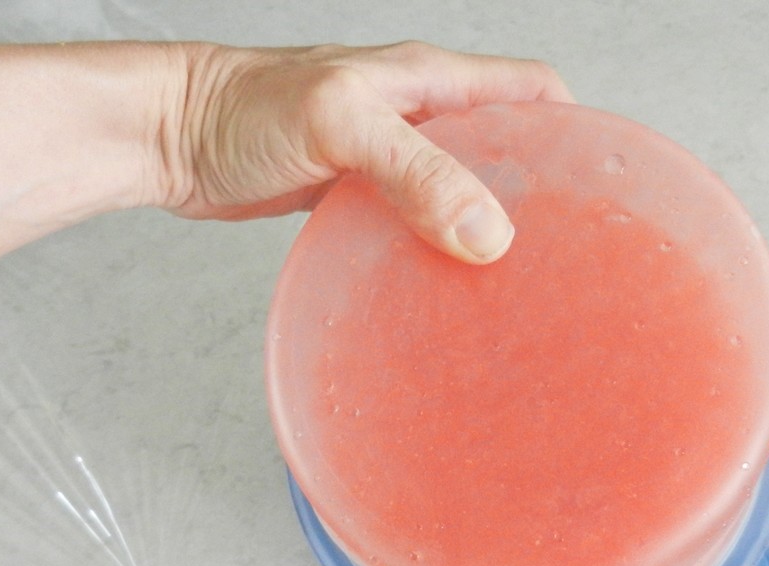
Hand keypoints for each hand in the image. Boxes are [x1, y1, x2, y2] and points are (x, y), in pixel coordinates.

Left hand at [160, 42, 572, 262]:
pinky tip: (437, 284)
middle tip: (558, 251)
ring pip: (459, 189)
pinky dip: (432, 248)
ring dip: (483, 228)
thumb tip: (489, 233)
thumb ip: (416, 173)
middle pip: (503, 147)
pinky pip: (413, 221)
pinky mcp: (356, 194)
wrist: (174, 135)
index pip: (531, 91)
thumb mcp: (342, 127)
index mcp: (429, 79)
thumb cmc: (245, 108)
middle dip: (536, 191)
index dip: (571, 130)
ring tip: (508, 280)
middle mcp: (417, 115)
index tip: (595, 185)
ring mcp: (387, 157)